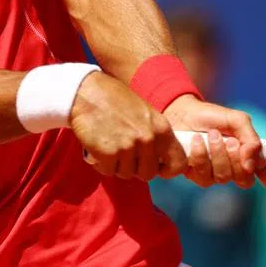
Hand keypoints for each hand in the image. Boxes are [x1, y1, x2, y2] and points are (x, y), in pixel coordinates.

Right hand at [71, 72, 187, 180]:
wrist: (87, 92)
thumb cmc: (115, 100)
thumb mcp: (145, 113)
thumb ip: (155, 135)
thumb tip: (160, 160)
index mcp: (161, 128)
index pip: (178, 163)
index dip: (168, 170)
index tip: (158, 169)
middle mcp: (148, 138)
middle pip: (148, 173)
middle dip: (136, 168)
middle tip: (124, 154)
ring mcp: (128, 146)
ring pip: (127, 174)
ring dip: (117, 165)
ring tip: (110, 146)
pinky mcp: (108, 153)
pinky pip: (109, 171)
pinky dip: (102, 164)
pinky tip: (98, 149)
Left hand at [164, 95, 265, 189]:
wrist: (183, 113)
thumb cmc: (212, 116)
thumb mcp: (237, 120)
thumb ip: (250, 139)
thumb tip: (252, 164)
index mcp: (249, 155)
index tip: (265, 170)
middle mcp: (235, 168)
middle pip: (245, 180)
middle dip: (237, 160)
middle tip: (230, 140)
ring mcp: (216, 173)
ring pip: (224, 178)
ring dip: (218, 154)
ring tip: (212, 135)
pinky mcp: (198, 175)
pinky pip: (204, 176)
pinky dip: (201, 156)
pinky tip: (197, 141)